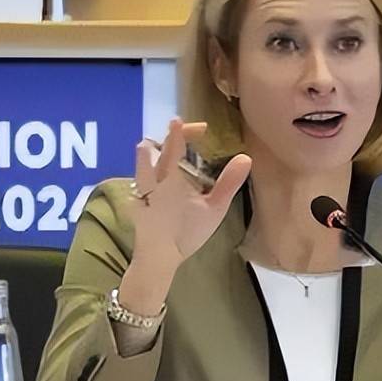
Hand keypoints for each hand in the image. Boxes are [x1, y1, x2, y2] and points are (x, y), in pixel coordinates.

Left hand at [119, 118, 250, 314]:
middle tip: (184, 140)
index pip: (173, 143)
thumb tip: (245, 157)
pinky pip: (139, 176)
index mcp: (170, 175)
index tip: (188, 122)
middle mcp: (151, 177)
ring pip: (140, 160)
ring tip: (171, 155)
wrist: (157, 258)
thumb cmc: (186, 233)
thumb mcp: (214, 210)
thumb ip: (228, 183)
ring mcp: (140, 188)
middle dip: (166, 139)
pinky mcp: (136, 201)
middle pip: (149, 147)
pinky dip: (150, 170)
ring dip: (154, 151)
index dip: (181, 129)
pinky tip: (162, 181)